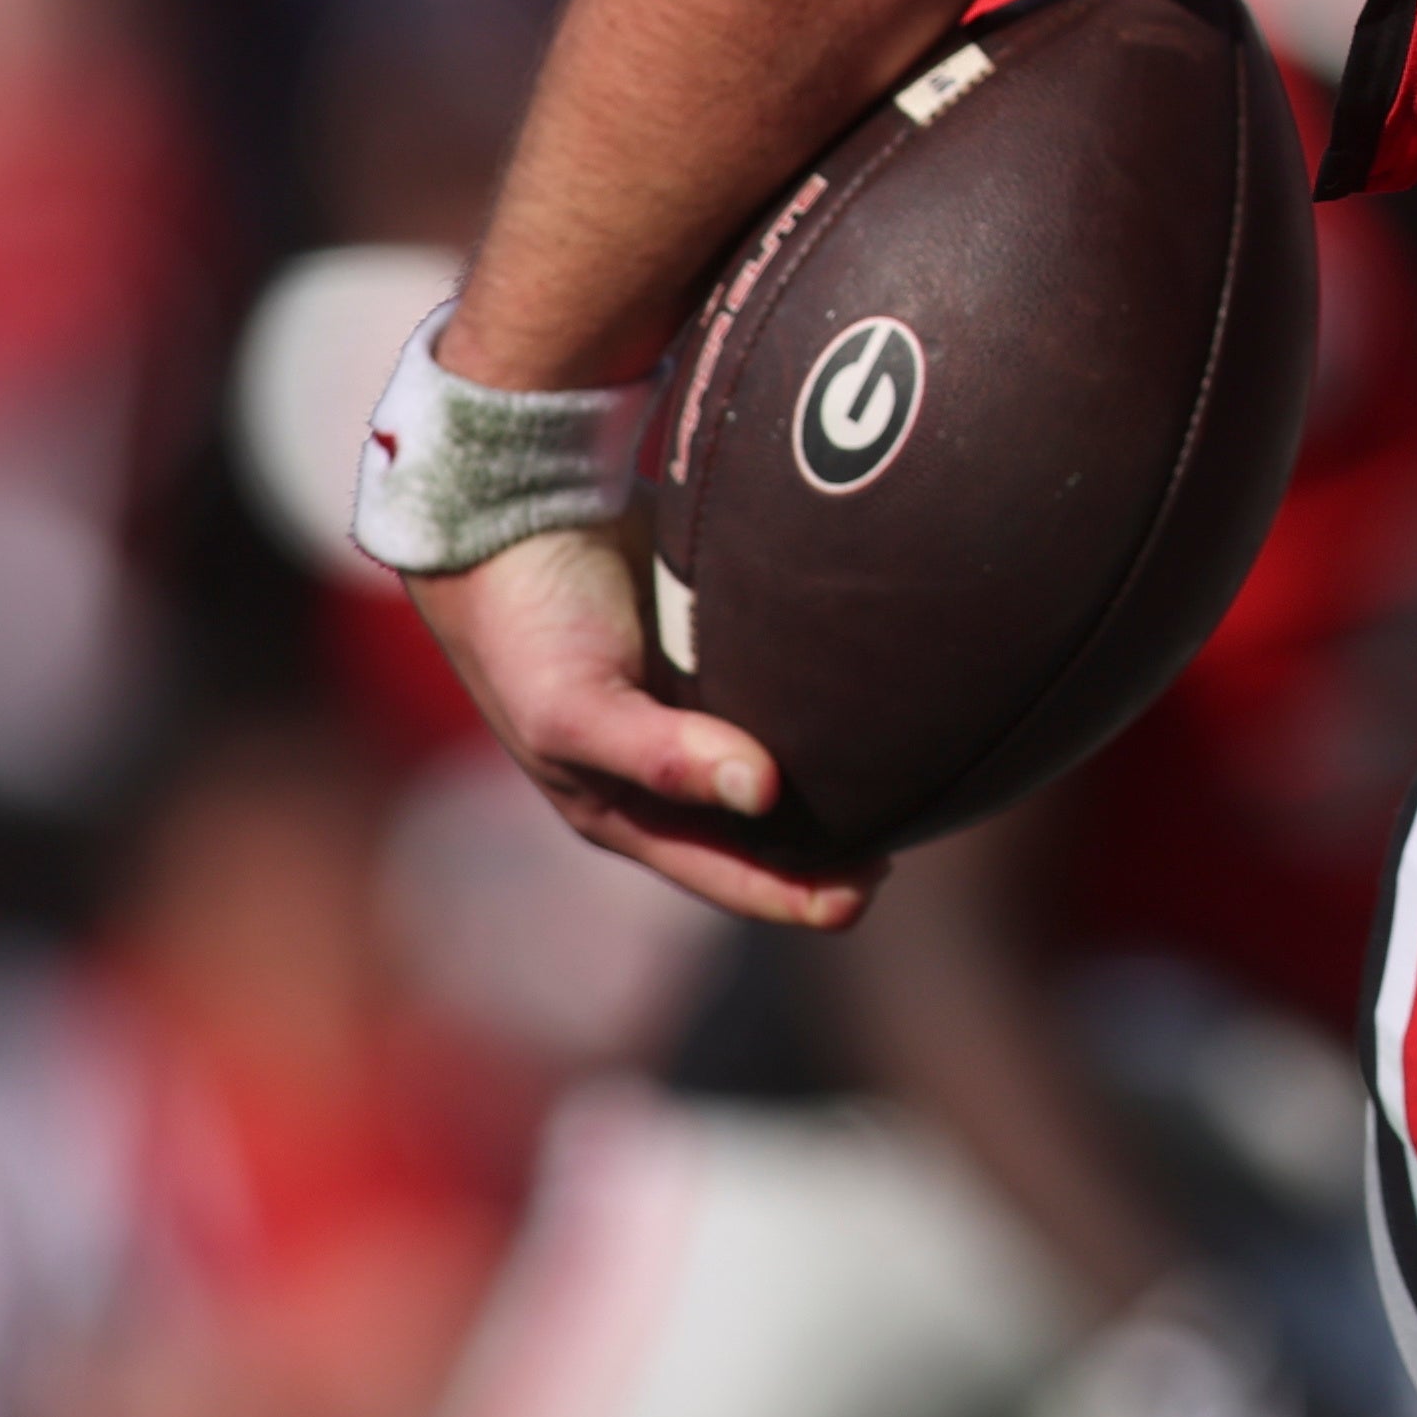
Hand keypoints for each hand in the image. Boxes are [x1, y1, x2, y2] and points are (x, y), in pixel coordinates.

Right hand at [402, 526, 883, 928]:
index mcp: (625, 812)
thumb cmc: (527, 634)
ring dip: (831, 778)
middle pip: (762, 833)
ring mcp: (689, 715)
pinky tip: (871, 697)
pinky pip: (774, 695)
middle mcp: (661, 776)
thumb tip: (766, 791)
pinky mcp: (709, 656)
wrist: (508, 521)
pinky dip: (818, 706)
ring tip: (907, 773)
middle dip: (828, 847)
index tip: (870, 888)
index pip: (727, 876)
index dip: (795, 894)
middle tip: (907, 831)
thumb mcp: (576, 712)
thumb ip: (663, 756)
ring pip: (776, 766)